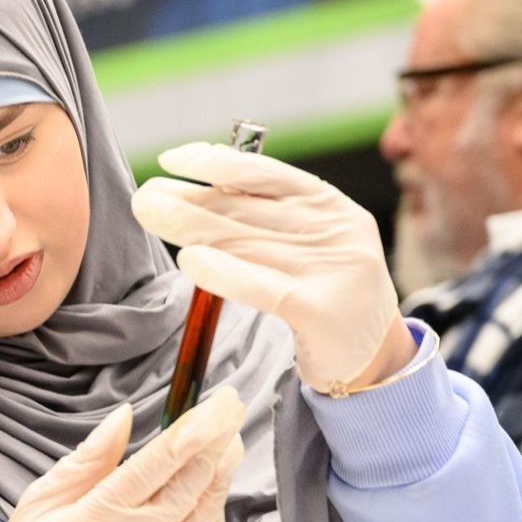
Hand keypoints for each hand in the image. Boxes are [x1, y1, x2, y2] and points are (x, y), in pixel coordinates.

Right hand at [0, 388, 245, 521]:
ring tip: (229, 448)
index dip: (196, 428)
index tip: (220, 402)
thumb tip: (127, 414)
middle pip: (189, 486)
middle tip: (234, 411)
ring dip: (219, 481)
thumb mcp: (40, 501)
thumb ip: (88, 459)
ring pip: (203, 521)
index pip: (160, 462)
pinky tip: (214, 503)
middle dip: (216, 444)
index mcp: (97, 518)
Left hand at [131, 141, 403, 392]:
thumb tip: (199, 192)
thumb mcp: (308, 251)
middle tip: (144, 197)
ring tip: (151, 216)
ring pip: (247, 242)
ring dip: (192, 226)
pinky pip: (261, 286)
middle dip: (190, 200)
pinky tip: (188, 260)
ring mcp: (333, 269)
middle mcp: (336, 231)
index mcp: (332, 207)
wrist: (377, 362)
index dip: (218, 163)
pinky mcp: (320, 310)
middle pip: (248, 209)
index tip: (173, 159)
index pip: (269, 174)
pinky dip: (222, 272)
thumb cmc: (328, 300)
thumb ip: (266, 223)